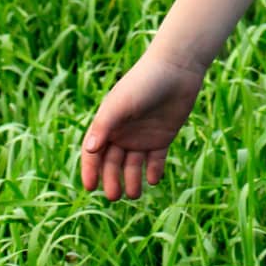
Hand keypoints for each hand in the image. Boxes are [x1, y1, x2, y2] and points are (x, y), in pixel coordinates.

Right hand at [81, 46, 207, 199]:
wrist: (177, 69)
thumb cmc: (143, 83)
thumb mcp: (121, 104)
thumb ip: (104, 126)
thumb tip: (88, 150)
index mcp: (108, 123)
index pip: (94, 152)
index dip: (90, 170)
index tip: (90, 187)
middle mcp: (123, 132)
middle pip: (112, 163)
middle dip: (112, 180)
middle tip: (115, 196)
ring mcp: (142, 136)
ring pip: (133, 166)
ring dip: (132, 180)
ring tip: (134, 194)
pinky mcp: (162, 138)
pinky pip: (155, 161)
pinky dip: (153, 172)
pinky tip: (153, 179)